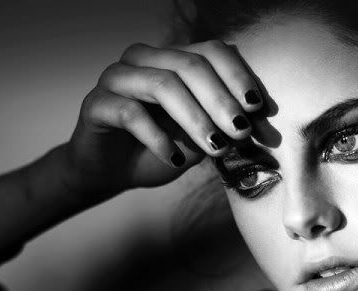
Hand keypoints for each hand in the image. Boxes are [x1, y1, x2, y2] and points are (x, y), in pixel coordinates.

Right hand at [63, 40, 262, 195]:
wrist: (113, 173)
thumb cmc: (161, 150)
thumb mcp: (201, 138)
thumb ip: (224, 125)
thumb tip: (261, 124)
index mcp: (172, 59)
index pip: (210, 51)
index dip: (237, 76)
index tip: (257, 108)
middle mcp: (144, 60)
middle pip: (189, 65)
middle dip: (221, 100)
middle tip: (241, 131)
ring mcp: (117, 78)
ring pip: (163, 85)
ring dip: (195, 119)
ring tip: (215, 148)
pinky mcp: (96, 103)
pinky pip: (131, 113)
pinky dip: (158, 138)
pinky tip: (173, 159)